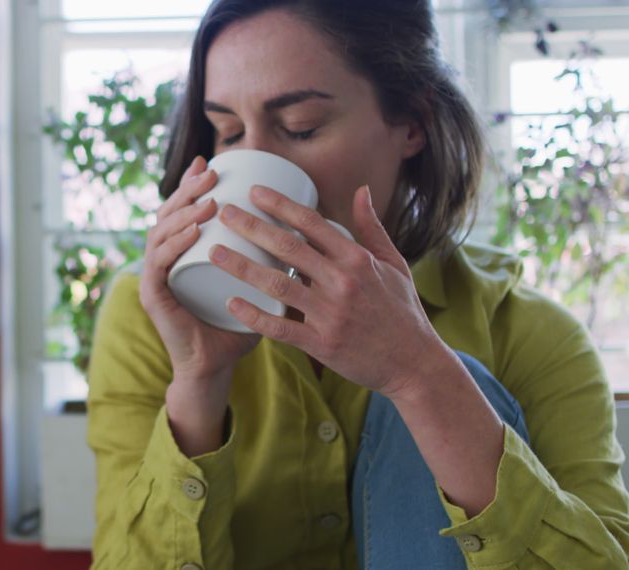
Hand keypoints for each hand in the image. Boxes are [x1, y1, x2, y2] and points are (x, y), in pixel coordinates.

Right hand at [139, 156, 260, 453]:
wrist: (214, 367)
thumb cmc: (238, 326)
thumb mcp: (259, 283)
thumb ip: (281, 259)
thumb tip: (314, 232)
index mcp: (182, 251)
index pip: (183, 208)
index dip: (191, 183)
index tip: (212, 162)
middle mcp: (163, 258)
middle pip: (169, 212)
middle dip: (187, 189)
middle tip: (211, 172)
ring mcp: (154, 276)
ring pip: (161, 232)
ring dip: (184, 212)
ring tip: (209, 200)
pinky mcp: (152, 296)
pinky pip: (159, 264)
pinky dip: (174, 244)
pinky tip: (193, 231)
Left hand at [208, 184, 452, 397]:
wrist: (414, 364)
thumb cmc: (401, 310)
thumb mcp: (394, 264)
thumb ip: (372, 228)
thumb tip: (360, 190)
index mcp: (357, 259)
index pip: (312, 223)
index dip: (281, 205)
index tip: (254, 192)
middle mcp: (343, 283)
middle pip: (288, 248)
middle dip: (252, 227)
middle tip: (223, 213)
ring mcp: (331, 314)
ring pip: (277, 285)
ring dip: (242, 267)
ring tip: (214, 252)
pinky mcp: (322, 344)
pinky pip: (281, 328)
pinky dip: (254, 316)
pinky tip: (230, 303)